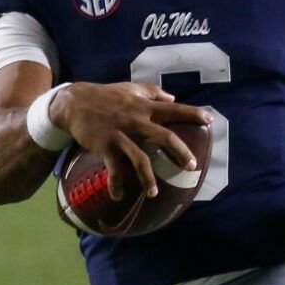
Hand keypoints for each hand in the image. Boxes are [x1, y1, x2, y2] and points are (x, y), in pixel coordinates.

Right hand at [51, 82, 209, 200]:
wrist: (74, 102)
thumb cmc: (106, 95)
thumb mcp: (131, 88)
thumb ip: (153, 92)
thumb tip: (174, 97)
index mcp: (144, 106)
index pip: (174, 110)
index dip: (193, 114)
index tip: (210, 121)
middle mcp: (135, 120)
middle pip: (164, 137)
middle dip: (180, 152)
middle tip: (191, 166)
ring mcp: (120, 135)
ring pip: (140, 159)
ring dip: (147, 178)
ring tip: (154, 193)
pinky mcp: (105, 146)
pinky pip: (113, 170)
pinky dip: (116, 184)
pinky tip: (119, 196)